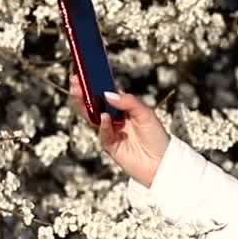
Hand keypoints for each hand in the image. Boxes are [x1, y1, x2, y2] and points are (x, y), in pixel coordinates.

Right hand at [69, 74, 170, 188]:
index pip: (108, 93)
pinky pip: (102, 132)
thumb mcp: (146, 114)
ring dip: (85, 105)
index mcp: (125, 108)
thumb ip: (128, 102)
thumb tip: (108, 94)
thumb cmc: (157, 138)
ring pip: (94, 116)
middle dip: (85, 92)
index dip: (98, 84)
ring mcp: (111, 131)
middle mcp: (116, 118)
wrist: (161, 165)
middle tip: (76, 81)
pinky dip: (103, 124)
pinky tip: (104, 117)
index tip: (87, 73)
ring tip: (78, 93)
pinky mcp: (109, 145)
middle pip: (96, 103)